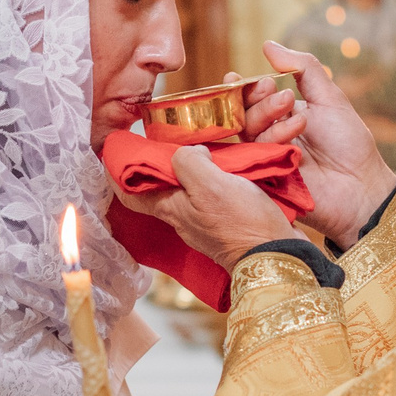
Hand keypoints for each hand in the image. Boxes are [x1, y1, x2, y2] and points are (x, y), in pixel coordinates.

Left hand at [113, 144, 294, 268]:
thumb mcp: (210, 185)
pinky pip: (215, 197)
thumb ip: (189, 163)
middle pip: (160, 189)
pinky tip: (228, 167)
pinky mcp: (230, 223)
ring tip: (202, 147)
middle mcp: (185, 218)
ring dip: (192, 170)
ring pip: (189, 191)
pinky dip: (216, 179)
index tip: (115, 152)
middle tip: (163, 139)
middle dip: (158, 165)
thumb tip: (188, 152)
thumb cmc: (243, 223)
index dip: (117, 173)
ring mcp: (207, 223)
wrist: (280, 255)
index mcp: (172, 209)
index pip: (130, 193)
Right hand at [251, 41, 395, 247]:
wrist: (360, 185)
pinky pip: (251, 153)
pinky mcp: (262, 176)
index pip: (251, 96)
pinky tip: (291, 139)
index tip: (256, 80)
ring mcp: (264, 155)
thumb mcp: (329, 97)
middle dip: (258, 100)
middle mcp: (268, 133)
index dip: (247, 86)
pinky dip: (271, 140)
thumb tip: (267, 44)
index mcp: (282, 114)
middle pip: (243, 111)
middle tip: (283, 97)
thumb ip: (301, 68)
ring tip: (301, 121)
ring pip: (246, 130)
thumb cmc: (349, 142)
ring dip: (270, 119)